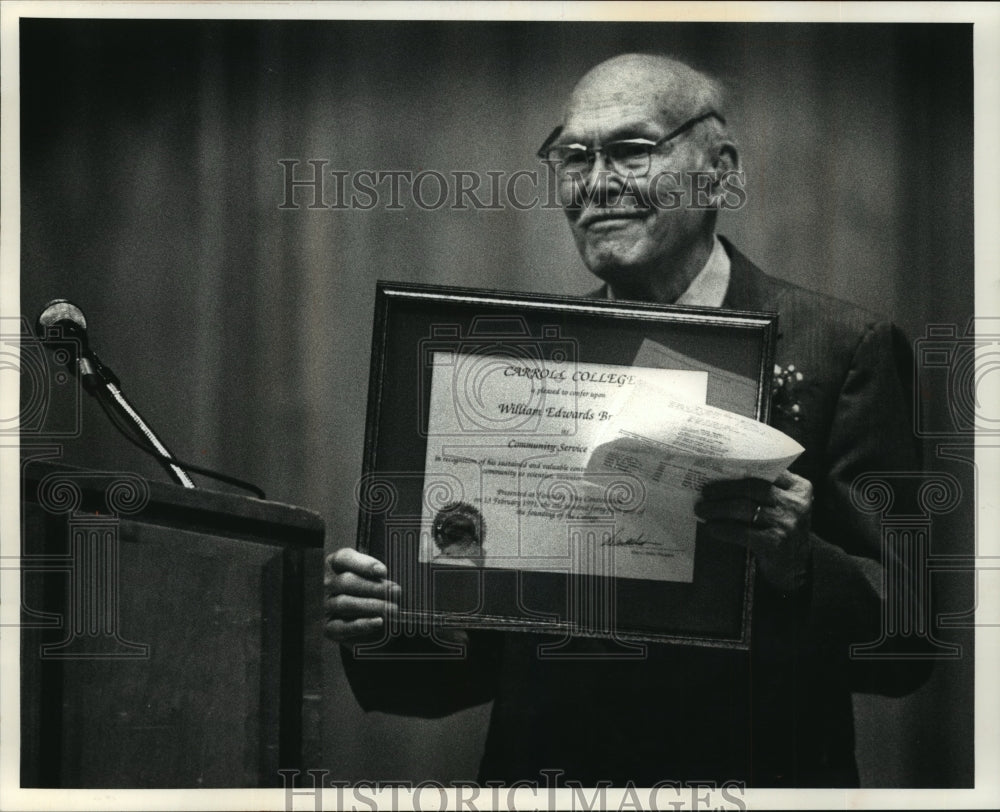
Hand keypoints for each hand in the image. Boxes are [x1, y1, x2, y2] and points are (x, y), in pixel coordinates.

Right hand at [323, 547, 399, 641]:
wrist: (366, 617)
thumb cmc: (370, 590)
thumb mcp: (372, 575)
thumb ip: (375, 572)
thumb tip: (381, 574)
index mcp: (335, 564)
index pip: (344, 558)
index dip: (364, 564)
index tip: (383, 572)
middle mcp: (328, 584)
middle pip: (345, 582)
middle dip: (373, 587)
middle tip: (395, 592)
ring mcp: (327, 605)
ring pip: (344, 603)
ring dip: (371, 606)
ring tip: (392, 608)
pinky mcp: (329, 627)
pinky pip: (342, 627)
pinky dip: (362, 625)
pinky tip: (378, 621)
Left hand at [694, 470, 813, 593]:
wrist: (796, 565)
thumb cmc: (781, 528)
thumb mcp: (782, 504)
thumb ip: (766, 488)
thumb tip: (723, 476)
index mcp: (799, 487)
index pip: (767, 470)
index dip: (739, 468)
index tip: (717, 469)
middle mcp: (796, 503)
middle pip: (752, 487)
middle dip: (724, 489)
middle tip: (704, 492)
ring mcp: (787, 523)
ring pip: (744, 508)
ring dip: (718, 508)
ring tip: (702, 509)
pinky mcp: (776, 543)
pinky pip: (741, 532)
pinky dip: (723, 529)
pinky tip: (711, 527)